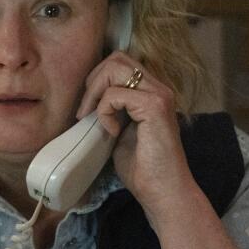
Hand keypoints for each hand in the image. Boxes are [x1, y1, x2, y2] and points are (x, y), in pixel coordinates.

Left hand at [74, 52, 199, 219]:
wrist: (162, 190)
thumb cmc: (142, 167)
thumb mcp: (119, 131)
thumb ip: (111, 110)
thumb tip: (88, 100)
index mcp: (151, 91)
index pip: (120, 62)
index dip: (98, 78)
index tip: (88, 107)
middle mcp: (158, 87)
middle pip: (116, 58)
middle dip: (93, 80)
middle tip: (86, 110)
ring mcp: (159, 94)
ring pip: (114, 68)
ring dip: (95, 93)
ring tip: (94, 118)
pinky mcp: (154, 106)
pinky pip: (115, 94)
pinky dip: (104, 111)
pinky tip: (112, 132)